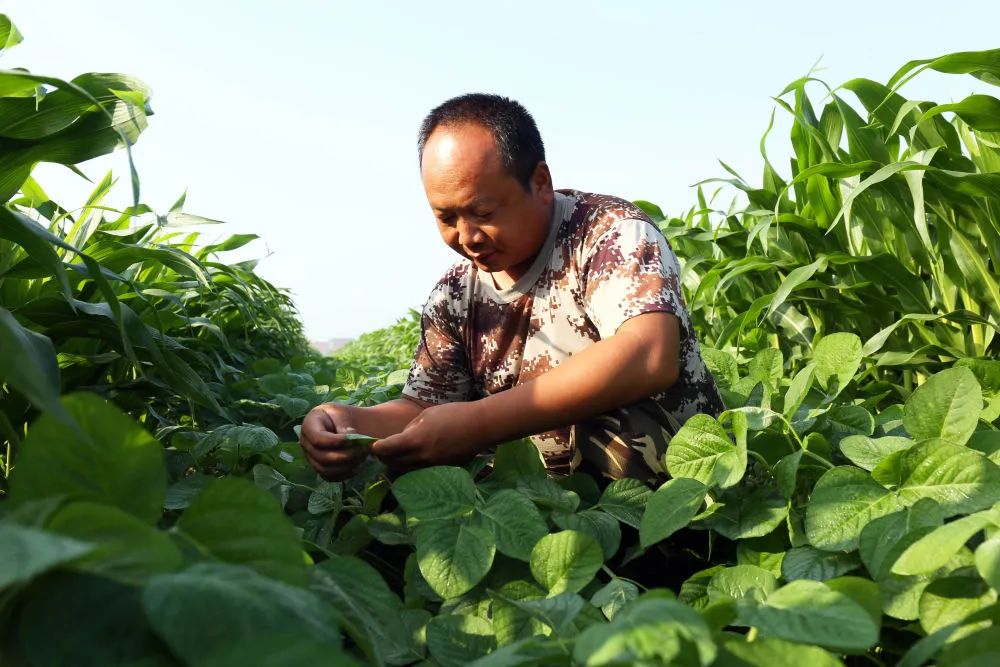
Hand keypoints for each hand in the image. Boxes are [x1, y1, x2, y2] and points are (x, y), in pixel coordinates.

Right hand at [299, 403, 368, 481]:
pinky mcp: (320, 469)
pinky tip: (359, 464)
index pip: (319, 439)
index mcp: (308, 426)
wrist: (342, 425)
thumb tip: (350, 438)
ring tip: (364, 456)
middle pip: (323, 458)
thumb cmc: (340, 416)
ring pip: (327, 470)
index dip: (338, 442)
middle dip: (347, 455)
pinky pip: (332, 477)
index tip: (356, 439)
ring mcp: (311, 459)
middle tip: (366, 449)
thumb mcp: (341, 414)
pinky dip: (347, 473)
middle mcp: (306, 445)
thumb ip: (344, 425)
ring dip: (348, 466)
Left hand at [371, 401, 485, 474]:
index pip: (386, 449)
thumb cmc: (454, 414)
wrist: (480, 426)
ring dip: (398, 464)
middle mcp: (421, 457)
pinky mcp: (442, 470)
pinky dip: (413, 467)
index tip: (374, 445)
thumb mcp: (427, 415)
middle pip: (393, 463)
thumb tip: (402, 438)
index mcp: (415, 440)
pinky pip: (421, 471)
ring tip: (395, 457)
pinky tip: (414, 460)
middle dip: (384, 458)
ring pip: (406, 471)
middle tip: (381, 452)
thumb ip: (411, 428)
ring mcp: (432, 466)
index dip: (377, 448)